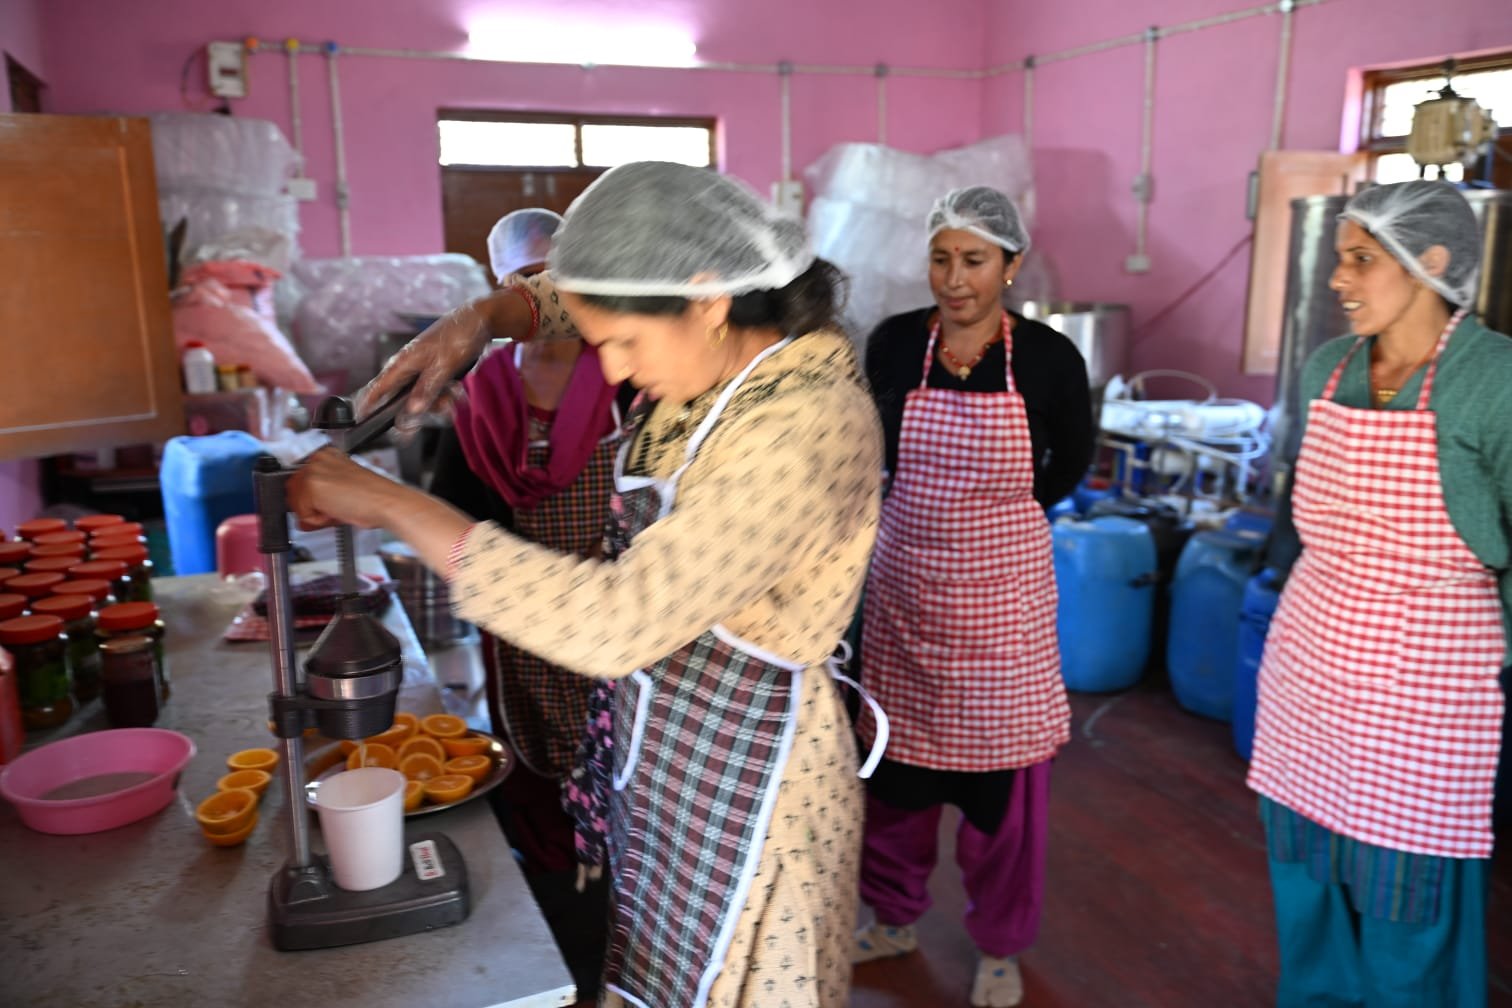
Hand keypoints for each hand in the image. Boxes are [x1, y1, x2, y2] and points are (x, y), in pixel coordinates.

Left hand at [286, 449, 474, 571]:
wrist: (387, 502)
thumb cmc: (375, 497)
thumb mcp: (342, 491)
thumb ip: (319, 499)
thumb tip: (301, 517)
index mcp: (326, 456)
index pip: (300, 482)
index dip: (310, 500)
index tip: (324, 507)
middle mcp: (317, 459)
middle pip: (294, 492)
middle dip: (310, 508)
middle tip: (335, 511)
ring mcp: (313, 471)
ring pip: (297, 504)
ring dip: (315, 514)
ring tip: (338, 511)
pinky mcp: (311, 486)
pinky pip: (303, 513)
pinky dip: (318, 520)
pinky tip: (337, 513)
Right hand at [357, 286, 533, 430]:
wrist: (479, 321)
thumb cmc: (457, 337)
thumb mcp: (443, 367)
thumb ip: (425, 390)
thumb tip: (411, 411)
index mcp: (401, 364)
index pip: (376, 389)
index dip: (368, 406)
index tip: (364, 421)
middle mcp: (407, 368)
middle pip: (403, 401)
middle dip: (422, 410)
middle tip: (439, 411)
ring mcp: (421, 370)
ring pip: (423, 399)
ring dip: (440, 402)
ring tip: (455, 393)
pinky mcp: (435, 372)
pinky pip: (436, 392)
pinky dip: (447, 395)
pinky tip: (458, 391)